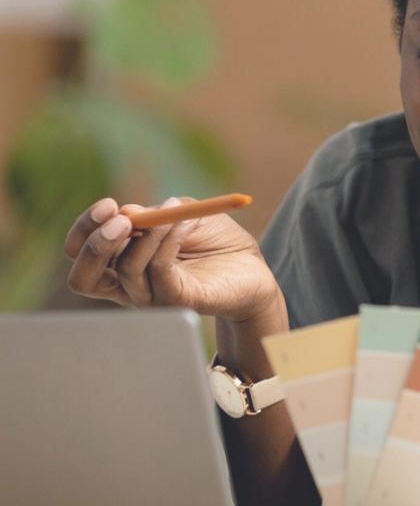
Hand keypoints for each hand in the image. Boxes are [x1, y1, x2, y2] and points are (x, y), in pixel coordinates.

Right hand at [63, 196, 281, 321]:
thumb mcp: (182, 216)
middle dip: (97, 243)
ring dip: (148, 233)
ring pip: (126, 269)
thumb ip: (154, 214)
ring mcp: (151, 297)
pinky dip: (169, 240)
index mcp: (120, 262)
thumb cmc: (216, 242)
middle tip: (124, 218)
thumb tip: (126, 213)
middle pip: (84, 276)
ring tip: (173, 214)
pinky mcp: (177, 301)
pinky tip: (187, 223)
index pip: (80, 253)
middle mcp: (128, 285)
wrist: (254, 269)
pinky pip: (160, 270)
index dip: (84, 229)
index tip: (108, 205)